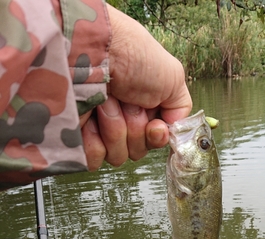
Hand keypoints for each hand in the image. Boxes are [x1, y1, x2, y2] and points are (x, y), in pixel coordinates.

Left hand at [80, 5, 191, 170]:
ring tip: (105, 101)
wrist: (93, 47)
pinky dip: (94, 140)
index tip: (153, 124)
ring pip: (117, 156)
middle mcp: (122, 120)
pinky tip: (90, 116)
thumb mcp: (173, 78)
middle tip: (126, 100)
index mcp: (143, 109)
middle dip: (134, 128)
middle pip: (137, 151)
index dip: (155, 136)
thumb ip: (181, 110)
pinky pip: (93, 159)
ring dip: (115, 129)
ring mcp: (98, 129)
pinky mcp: (76, 137)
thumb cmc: (132, 55)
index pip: (154, 141)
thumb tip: (172, 131)